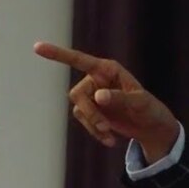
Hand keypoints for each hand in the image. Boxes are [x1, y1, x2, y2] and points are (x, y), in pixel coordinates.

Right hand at [34, 41, 178, 160]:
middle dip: (90, 113)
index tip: (37, 47)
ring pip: (79, 109)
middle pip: (77, 94)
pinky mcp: (91, 110)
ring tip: (110, 135)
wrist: (151, 126)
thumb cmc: (149, 108)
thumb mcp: (141, 103)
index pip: (80, 60)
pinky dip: (95, 132)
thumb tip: (98, 96)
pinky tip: (110, 140)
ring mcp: (92, 95)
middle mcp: (96, 79)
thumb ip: (120, 98)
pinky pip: (84, 121)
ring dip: (93, 124)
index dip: (58, 54)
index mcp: (108, 69)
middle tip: (105, 127)